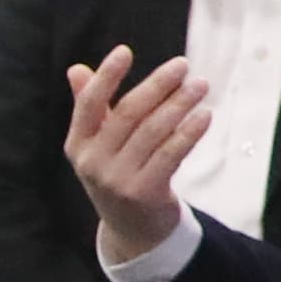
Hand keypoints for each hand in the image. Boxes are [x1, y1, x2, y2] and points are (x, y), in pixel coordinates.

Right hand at [62, 45, 212, 260]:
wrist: (132, 229)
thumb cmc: (116, 173)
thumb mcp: (97, 145)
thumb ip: (90, 108)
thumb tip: (76, 70)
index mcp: (77, 145)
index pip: (89, 104)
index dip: (106, 77)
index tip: (124, 51)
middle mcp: (92, 162)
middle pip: (128, 114)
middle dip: (157, 85)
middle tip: (182, 65)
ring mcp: (117, 180)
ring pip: (153, 131)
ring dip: (180, 104)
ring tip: (200, 85)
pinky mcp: (144, 192)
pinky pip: (170, 154)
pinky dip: (189, 132)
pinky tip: (204, 115)